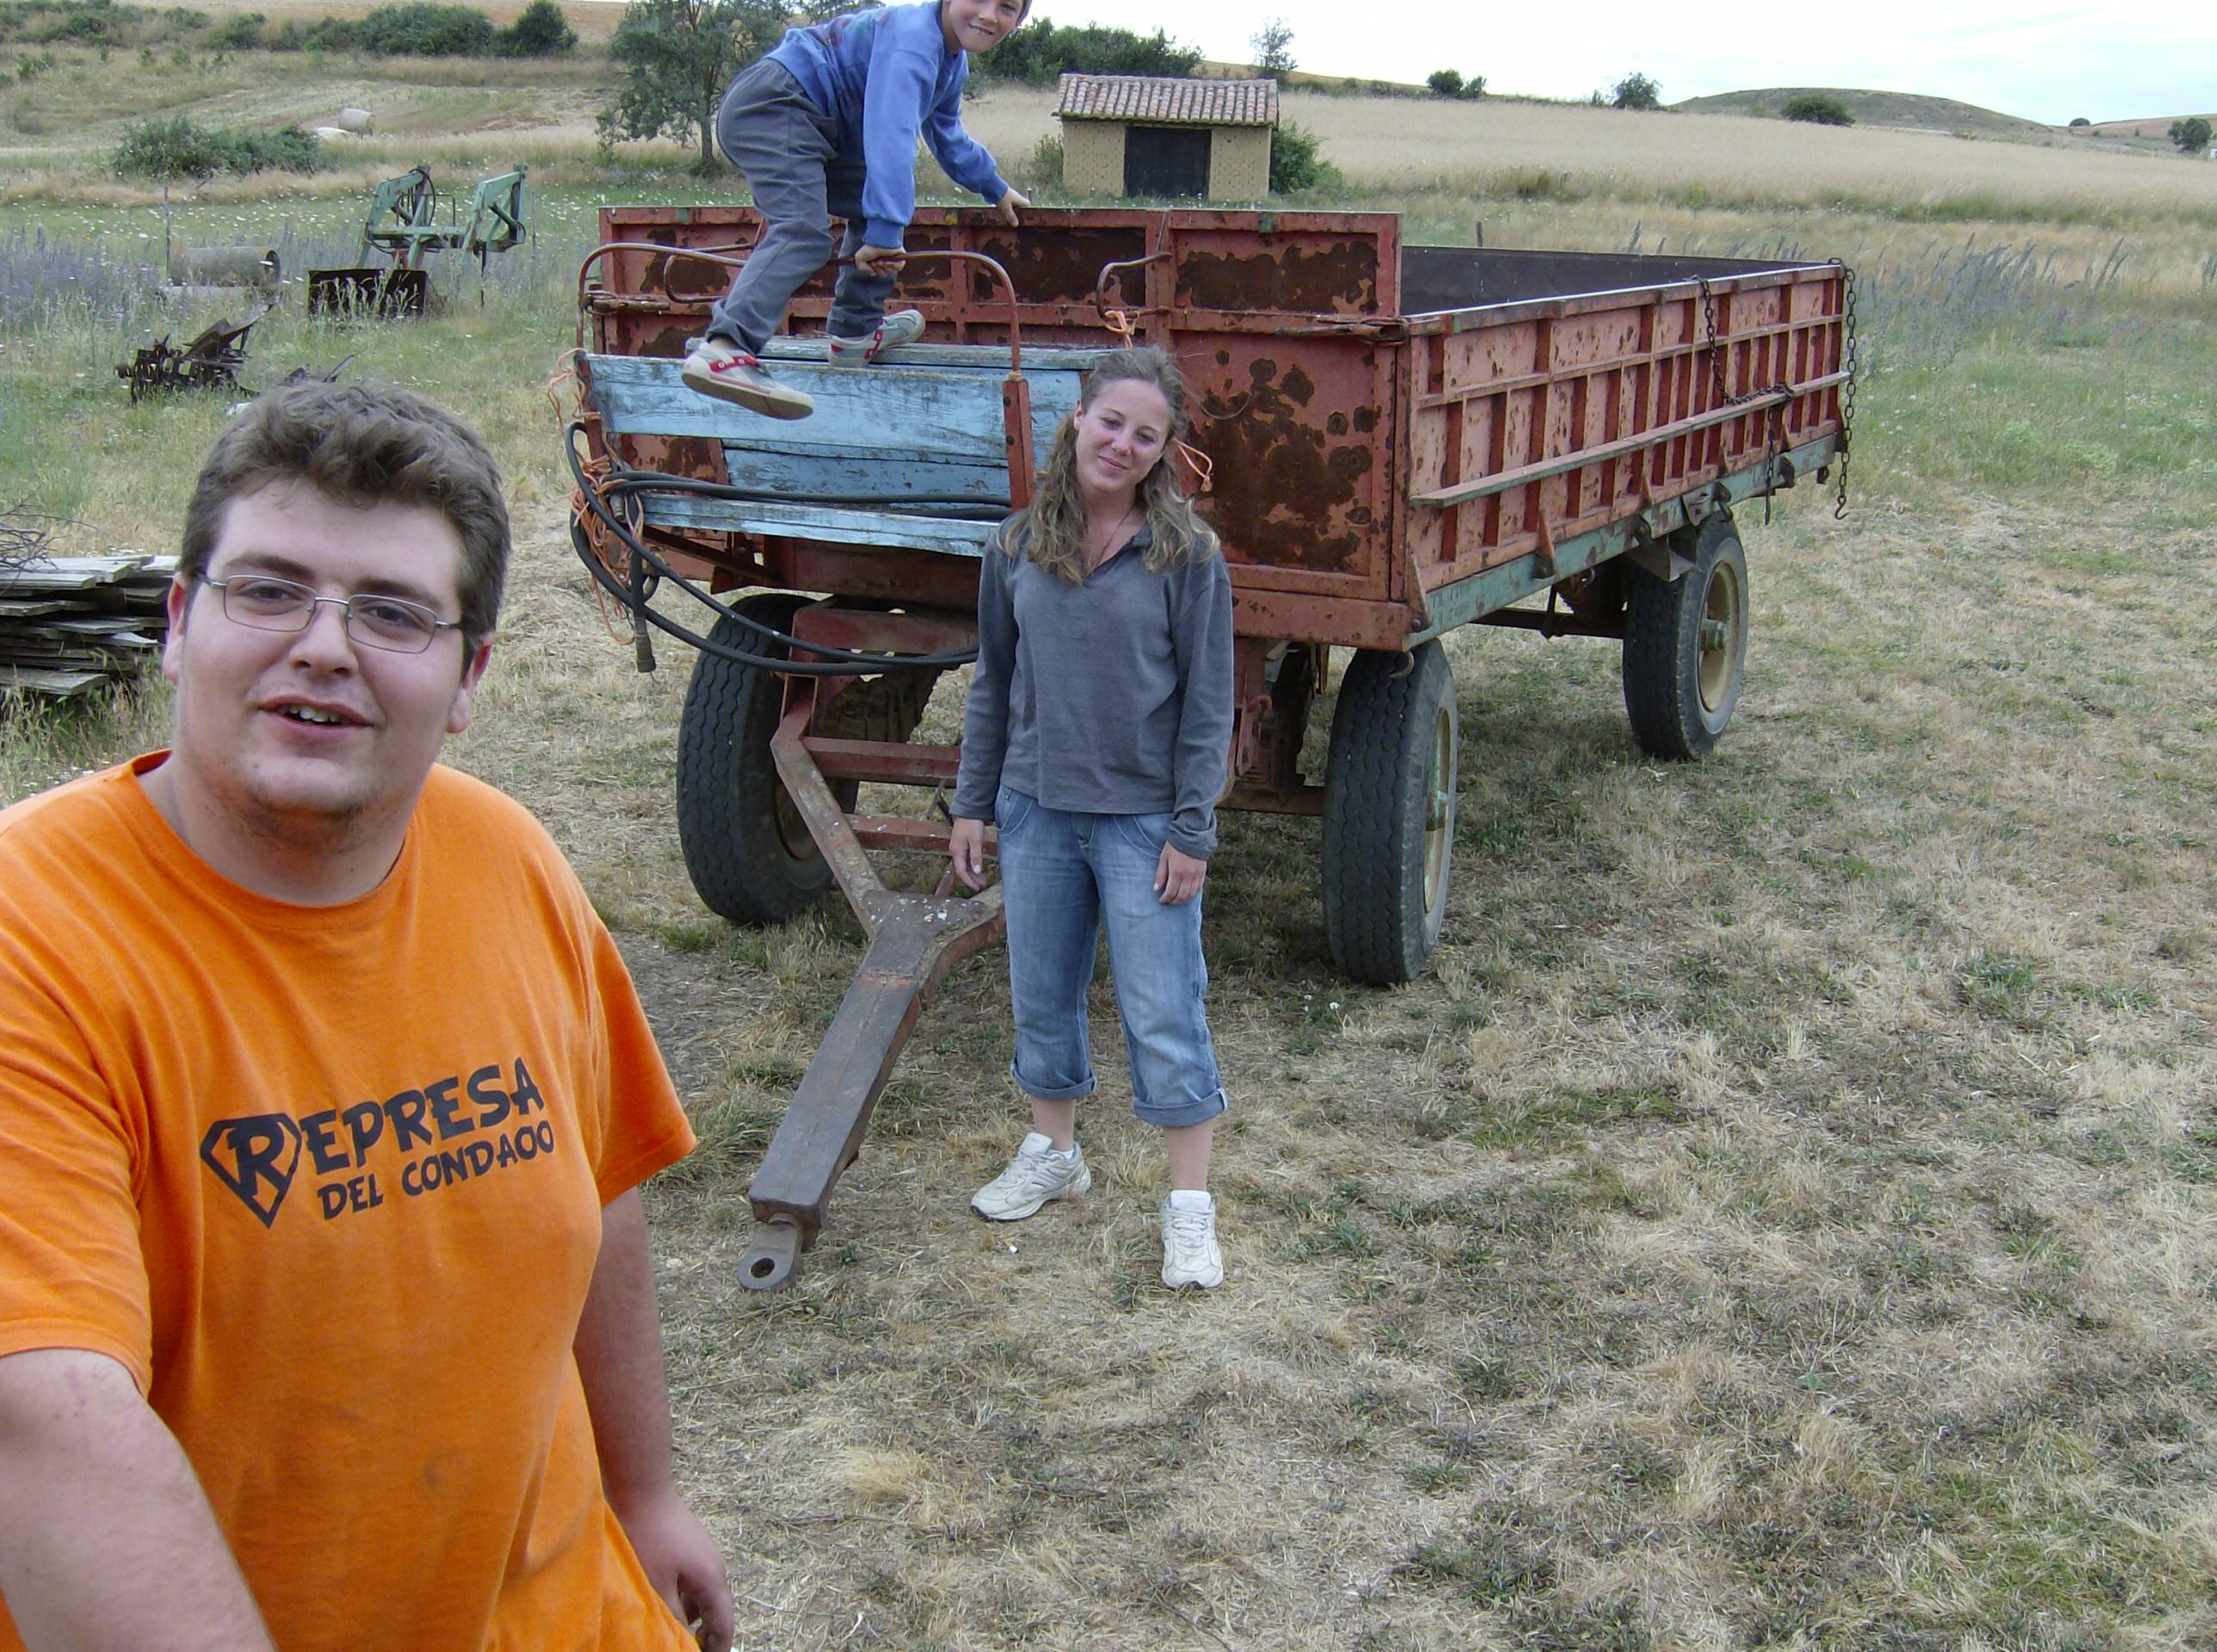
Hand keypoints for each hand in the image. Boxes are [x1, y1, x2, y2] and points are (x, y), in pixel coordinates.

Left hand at [615, 1488, 733, 1651]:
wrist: (643, 1491)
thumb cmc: (647, 1538)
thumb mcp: (656, 1586)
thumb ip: (672, 1616)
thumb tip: (680, 1637)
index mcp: (711, 1579)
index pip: (724, 1624)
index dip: (719, 1648)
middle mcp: (715, 1566)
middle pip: (718, 1609)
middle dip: (708, 1635)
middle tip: (693, 1651)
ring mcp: (705, 1553)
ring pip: (706, 1595)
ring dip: (697, 1617)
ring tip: (680, 1633)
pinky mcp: (692, 1545)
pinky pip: (696, 1580)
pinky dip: (689, 1599)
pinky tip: (670, 1604)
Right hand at [854, 243, 906, 274]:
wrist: (879, 241)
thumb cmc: (870, 247)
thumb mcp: (859, 258)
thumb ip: (862, 268)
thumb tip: (872, 273)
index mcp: (877, 260)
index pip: (877, 272)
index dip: (874, 271)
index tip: (871, 264)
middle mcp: (885, 260)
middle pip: (883, 273)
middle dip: (879, 270)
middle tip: (876, 262)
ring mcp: (893, 259)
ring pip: (891, 271)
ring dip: (884, 267)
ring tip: (881, 261)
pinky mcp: (900, 257)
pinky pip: (899, 267)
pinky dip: (893, 266)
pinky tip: (887, 261)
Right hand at [949, 816, 985, 889]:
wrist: (968, 811)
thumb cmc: (972, 824)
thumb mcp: (975, 841)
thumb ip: (976, 857)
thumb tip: (976, 871)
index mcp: (957, 852)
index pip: (961, 872)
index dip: (969, 881)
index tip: (977, 888)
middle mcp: (955, 851)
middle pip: (962, 870)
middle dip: (972, 878)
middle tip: (982, 885)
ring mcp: (958, 848)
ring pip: (964, 865)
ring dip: (973, 872)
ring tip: (983, 879)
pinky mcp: (961, 845)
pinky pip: (965, 859)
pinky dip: (972, 865)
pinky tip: (978, 868)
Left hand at [995, 187, 1027, 225]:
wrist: (992, 186)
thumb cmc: (1002, 196)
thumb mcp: (1006, 208)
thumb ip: (1011, 216)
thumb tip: (1016, 225)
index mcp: (1019, 199)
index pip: (1027, 204)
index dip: (1027, 210)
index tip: (1025, 217)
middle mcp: (1015, 197)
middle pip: (1019, 206)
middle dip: (1018, 213)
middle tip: (1015, 221)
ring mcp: (1009, 196)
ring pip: (1012, 205)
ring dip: (1010, 211)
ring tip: (1008, 220)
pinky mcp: (1002, 196)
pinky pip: (1006, 204)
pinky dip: (1005, 209)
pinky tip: (1002, 214)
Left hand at [1154, 843, 1206, 903]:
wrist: (1191, 835)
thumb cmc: (1175, 845)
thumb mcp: (1164, 858)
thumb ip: (1160, 874)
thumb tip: (1156, 889)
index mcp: (1177, 872)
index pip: (1171, 892)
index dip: (1165, 899)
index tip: (1161, 900)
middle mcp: (1188, 876)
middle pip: (1181, 896)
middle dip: (1173, 901)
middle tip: (1168, 901)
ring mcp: (1197, 875)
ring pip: (1191, 895)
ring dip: (1183, 900)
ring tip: (1177, 900)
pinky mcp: (1203, 873)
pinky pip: (1198, 889)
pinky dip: (1192, 894)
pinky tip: (1187, 894)